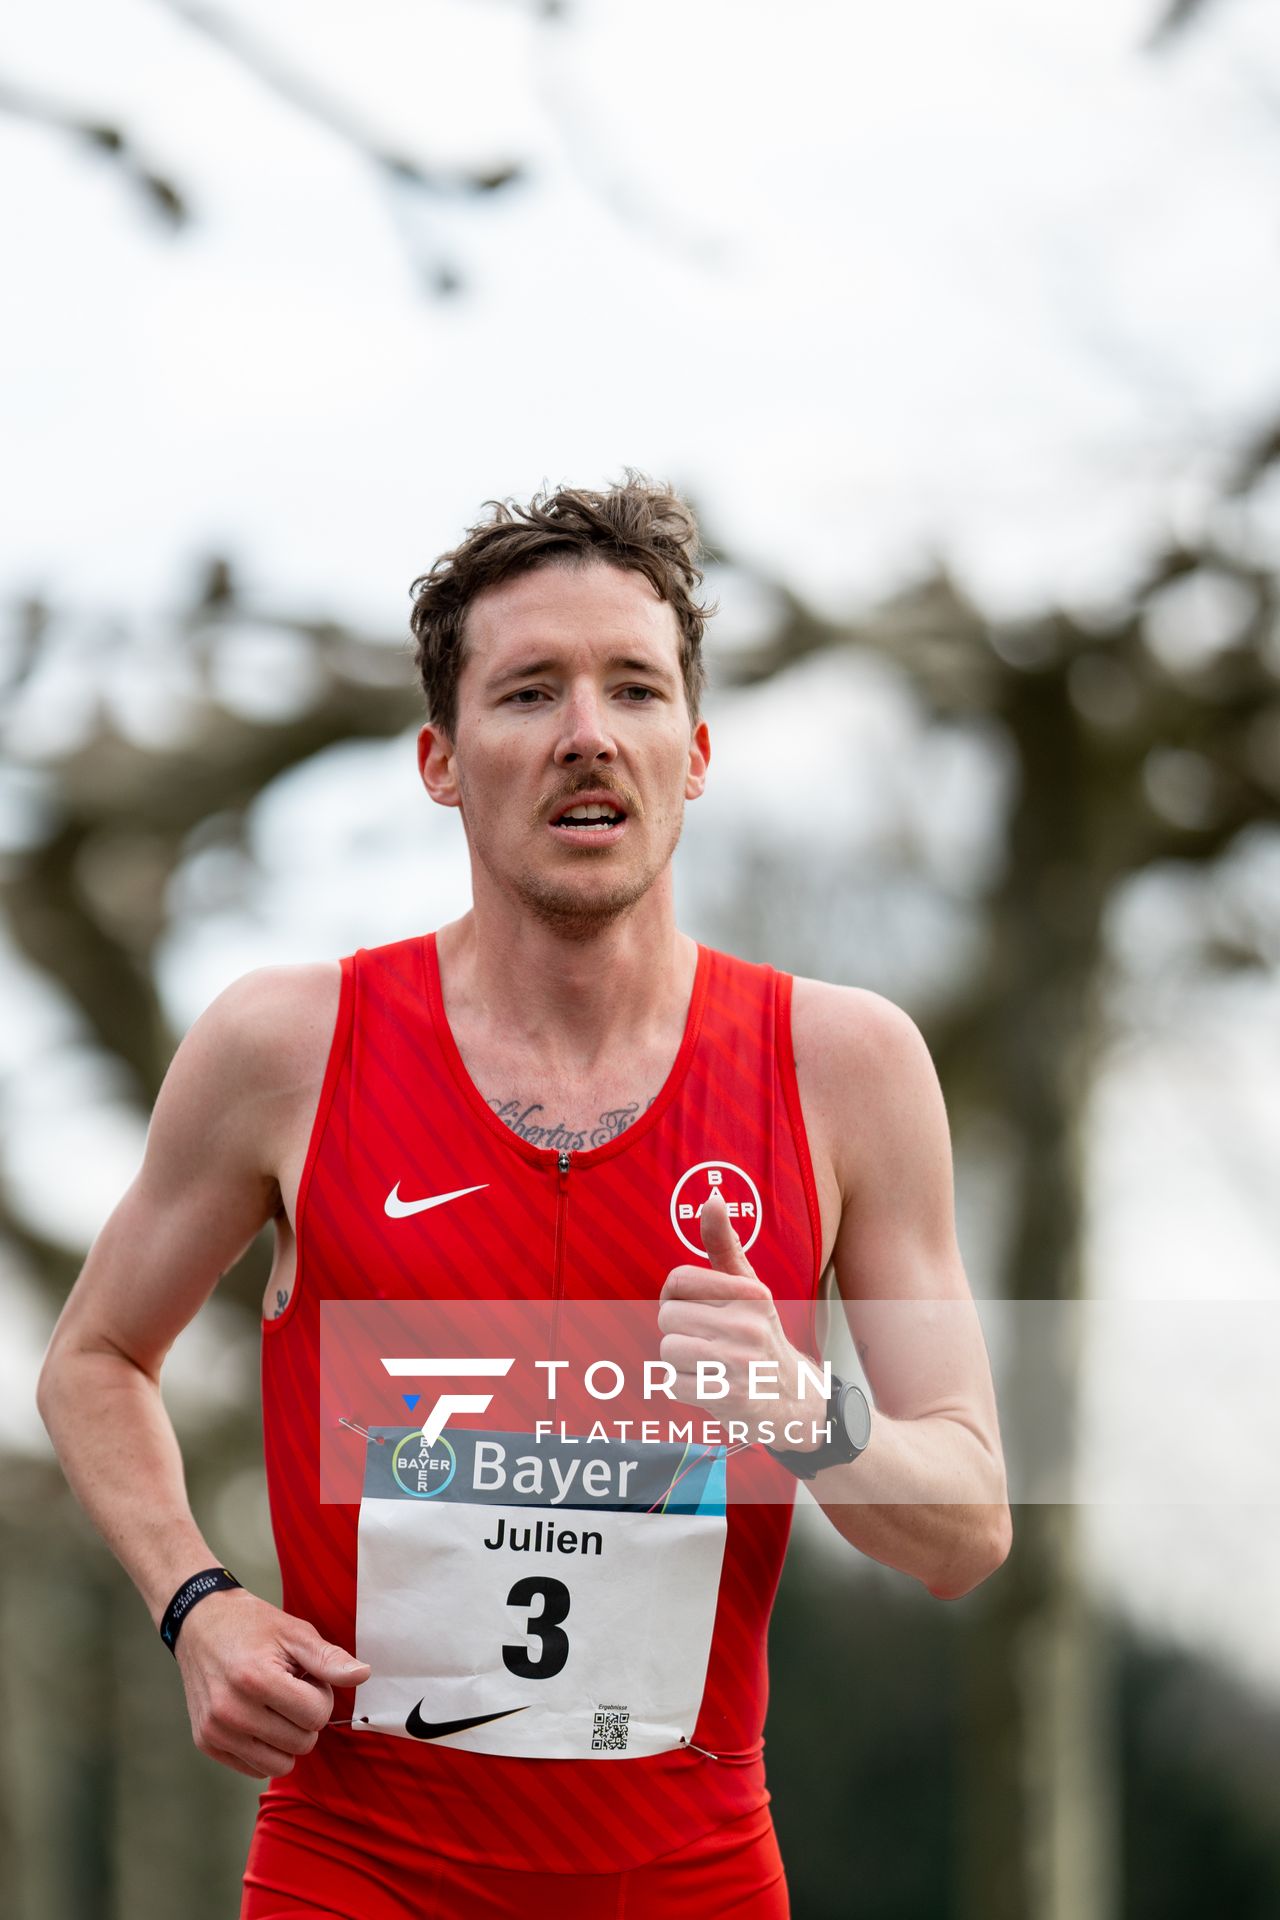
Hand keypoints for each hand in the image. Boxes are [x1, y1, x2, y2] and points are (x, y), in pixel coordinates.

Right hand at [174, 1587, 370, 1778]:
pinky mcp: (206, 1744)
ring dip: (287, 1738)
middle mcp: (231, 1712)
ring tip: (274, 1704)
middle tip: (288, 1687)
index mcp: (256, 1679)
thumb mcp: (295, 1633)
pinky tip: (257, 1716)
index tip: (305, 1676)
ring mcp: (215, 1732)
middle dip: (305, 1716)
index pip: (316, 1716)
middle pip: (301, 1743)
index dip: (320, 1694)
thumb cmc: (253, 1626)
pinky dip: (265, 1748)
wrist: (200, 1623)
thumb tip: (364, 1675)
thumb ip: (329, 1659)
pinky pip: (255, 1769)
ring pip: (280, 1765)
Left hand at [657, 1188, 824, 1447]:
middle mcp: (747, 1326)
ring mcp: (738, 1364)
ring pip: (667, 1350)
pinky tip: (707, 1383)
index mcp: (750, 1294)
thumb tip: (712, 1197)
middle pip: (667, 1317)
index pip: (678, 1279)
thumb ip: (724, 1244)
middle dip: (678, 1329)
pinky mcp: (727, 1398)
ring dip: (678, 1360)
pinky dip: (682, 1386)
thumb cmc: (760, 1334)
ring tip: (706, 1361)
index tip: (691, 1303)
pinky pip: (672, 1384)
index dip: (674, 1294)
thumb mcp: (749, 1288)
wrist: (793, 1398)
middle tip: (704, 1338)